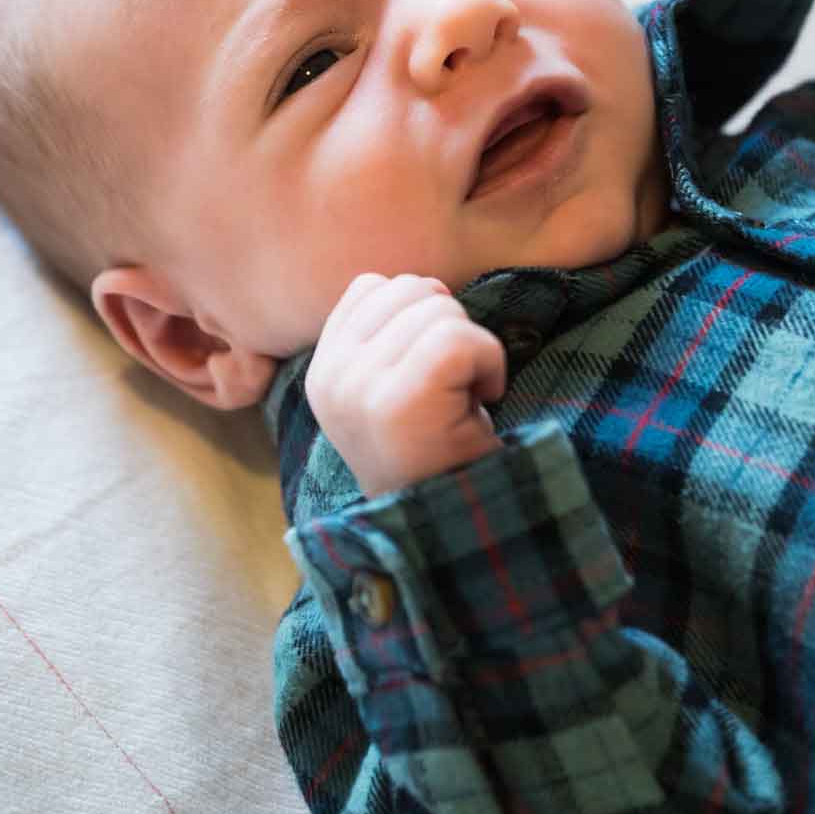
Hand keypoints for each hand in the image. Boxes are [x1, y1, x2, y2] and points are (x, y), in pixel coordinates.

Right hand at [304, 273, 507, 496]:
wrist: (449, 527)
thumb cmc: (434, 454)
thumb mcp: (391, 389)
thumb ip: (391, 332)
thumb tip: (431, 286)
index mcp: (323, 371)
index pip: (371, 286)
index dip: (419, 314)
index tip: (432, 370)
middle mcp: (331, 377)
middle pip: (411, 289)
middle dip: (450, 327)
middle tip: (453, 387)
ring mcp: (361, 388)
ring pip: (441, 309)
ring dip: (474, 348)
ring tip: (464, 397)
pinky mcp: (401, 401)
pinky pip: (461, 338)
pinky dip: (491, 362)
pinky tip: (485, 399)